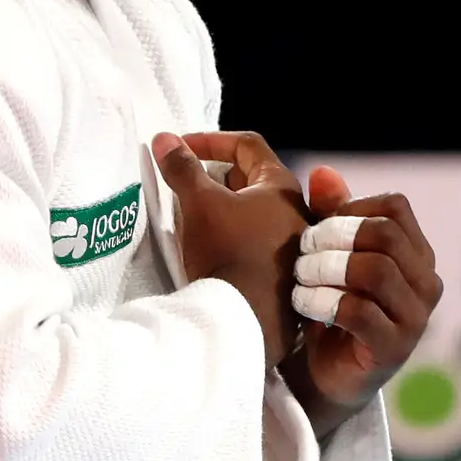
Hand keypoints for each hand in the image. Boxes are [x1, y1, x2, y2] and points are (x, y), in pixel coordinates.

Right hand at [152, 131, 310, 368]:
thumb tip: (165, 139)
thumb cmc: (229, 252)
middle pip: (251, 178)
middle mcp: (295, 212)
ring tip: (188, 216)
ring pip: (251, 213)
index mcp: (281, 186)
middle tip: (183, 182)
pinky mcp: (281, 274)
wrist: (246, 321)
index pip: (247, 145)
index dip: (210, 140)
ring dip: (220, 208)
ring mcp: (291, 245)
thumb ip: (182, 168)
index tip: (180, 148)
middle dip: (213, 175)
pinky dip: (227, 235)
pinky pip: (252, 241)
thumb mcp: (200, 204)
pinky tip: (205, 248)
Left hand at [275, 166, 442, 439]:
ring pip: (376, 271)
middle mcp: (426, 283)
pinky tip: (304, 304)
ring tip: (299, 278)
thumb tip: (323, 171)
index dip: (350, 209)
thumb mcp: (329, 255)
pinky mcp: (393, 349)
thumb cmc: (330, 306)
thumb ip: (330, 215)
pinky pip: (361, 312)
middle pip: (386, 235)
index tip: (316, 225)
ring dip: (326, 269)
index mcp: (416, 254)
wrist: (325, 376)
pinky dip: (324, 302)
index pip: (395, 208)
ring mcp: (415, 319)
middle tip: (301, 251)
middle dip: (335, 236)